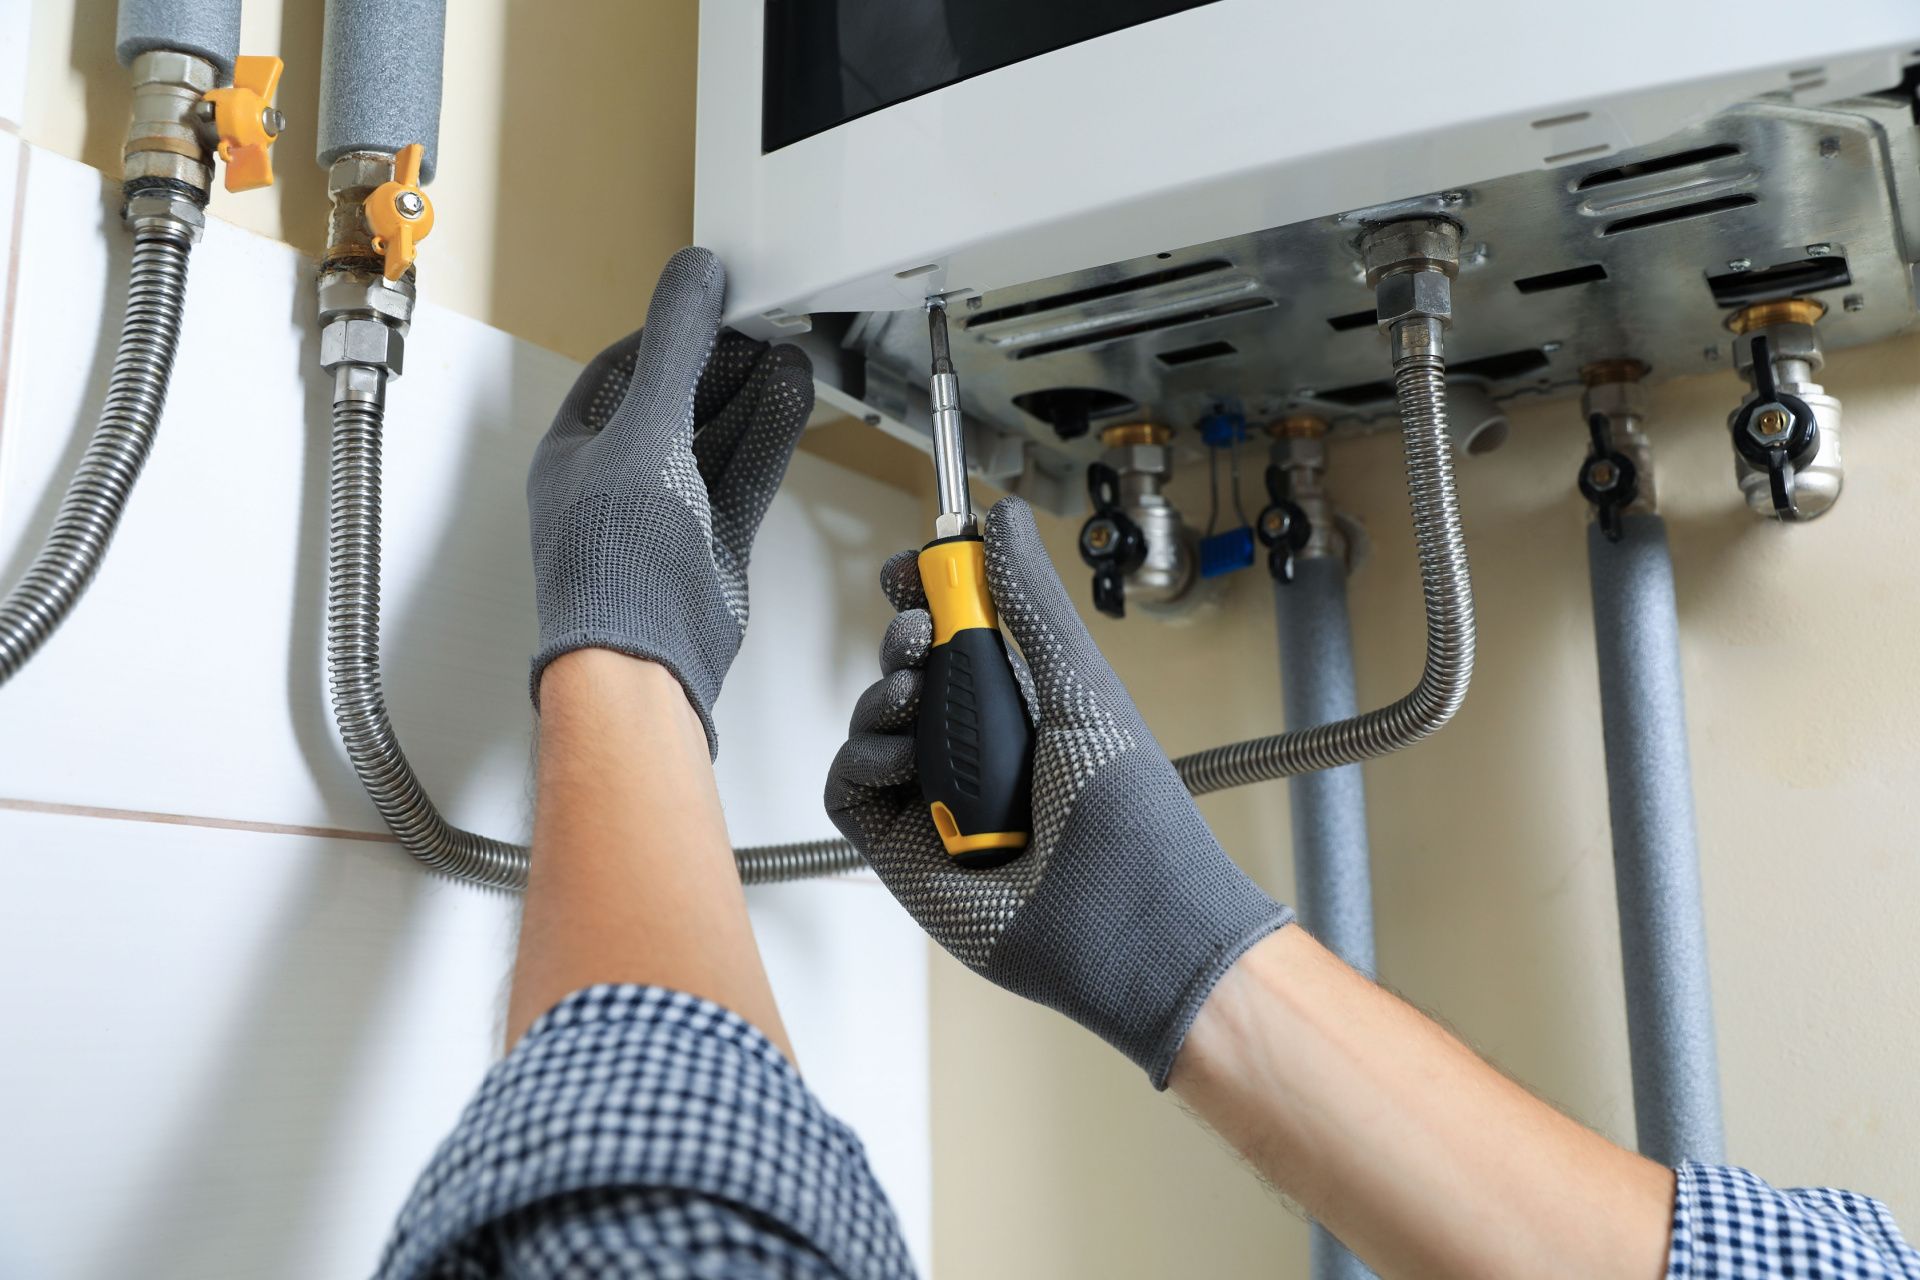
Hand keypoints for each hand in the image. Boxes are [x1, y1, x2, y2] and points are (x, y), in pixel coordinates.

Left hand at [527, 247, 812, 752]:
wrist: (642, 658)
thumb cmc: (613, 565)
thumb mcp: (644, 431)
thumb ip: (675, 349)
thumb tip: (690, 278)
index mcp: (574, 452)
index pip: (619, 371)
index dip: (664, 332)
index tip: (706, 301)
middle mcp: (616, 481)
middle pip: (675, 401)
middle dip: (719, 363)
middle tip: (759, 327)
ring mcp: (666, 515)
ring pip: (716, 438)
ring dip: (753, 396)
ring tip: (788, 355)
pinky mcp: (709, 544)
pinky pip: (744, 475)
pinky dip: (769, 436)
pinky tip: (792, 398)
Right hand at [826, 496, 1293, 1085]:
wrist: (1123, 917)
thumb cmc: (1125, 808)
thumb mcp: (1077, 682)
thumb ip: (1031, 600)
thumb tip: (1001, 518)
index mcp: (1023, 704)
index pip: (957, 635)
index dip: (928, 596)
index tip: (913, 568)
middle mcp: (975, 748)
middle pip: (906, 670)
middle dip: (902, 639)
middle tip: (920, 635)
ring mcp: (935, 798)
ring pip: (870, 722)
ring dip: (882, 696)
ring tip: (915, 699)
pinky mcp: (900, 847)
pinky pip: (850, 785)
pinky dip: (863, 759)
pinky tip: (906, 762)